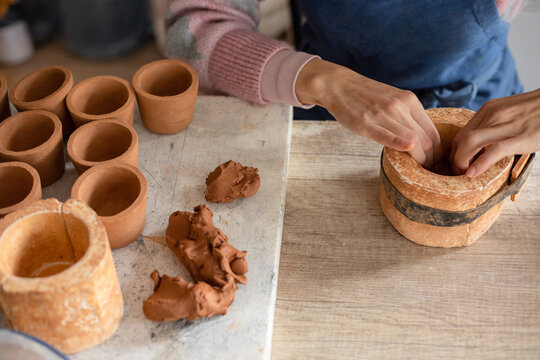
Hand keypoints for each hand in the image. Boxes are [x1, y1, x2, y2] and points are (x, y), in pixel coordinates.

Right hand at [295, 58, 441, 167]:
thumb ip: (408, 115)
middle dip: (430, 160)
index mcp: (409, 101)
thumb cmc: (366, 96)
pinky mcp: (365, 123)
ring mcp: (382, 114)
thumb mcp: (393, 98)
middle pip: (426, 139)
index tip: (434, 163)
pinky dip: (399, 143)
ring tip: (418, 171)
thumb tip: (422, 138)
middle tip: (428, 172)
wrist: (339, 85)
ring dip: (418, 160)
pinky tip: (408, 149)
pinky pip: (386, 135)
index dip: (438, 152)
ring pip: (411, 140)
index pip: (433, 132)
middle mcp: (399, 106)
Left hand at [451, 88, 539, 177]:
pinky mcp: (520, 137)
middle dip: (454, 159)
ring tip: (463, 174)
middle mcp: (493, 114)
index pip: (461, 133)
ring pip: (470, 143)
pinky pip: (494, 150)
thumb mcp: (509, 112)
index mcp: (489, 109)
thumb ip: (494, 123)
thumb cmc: (537, 112)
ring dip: (461, 161)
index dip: (455, 152)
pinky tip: (472, 174)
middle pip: (461, 139)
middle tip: (458, 173)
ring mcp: (506, 124)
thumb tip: (482, 144)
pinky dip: (480, 164)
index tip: (458, 164)